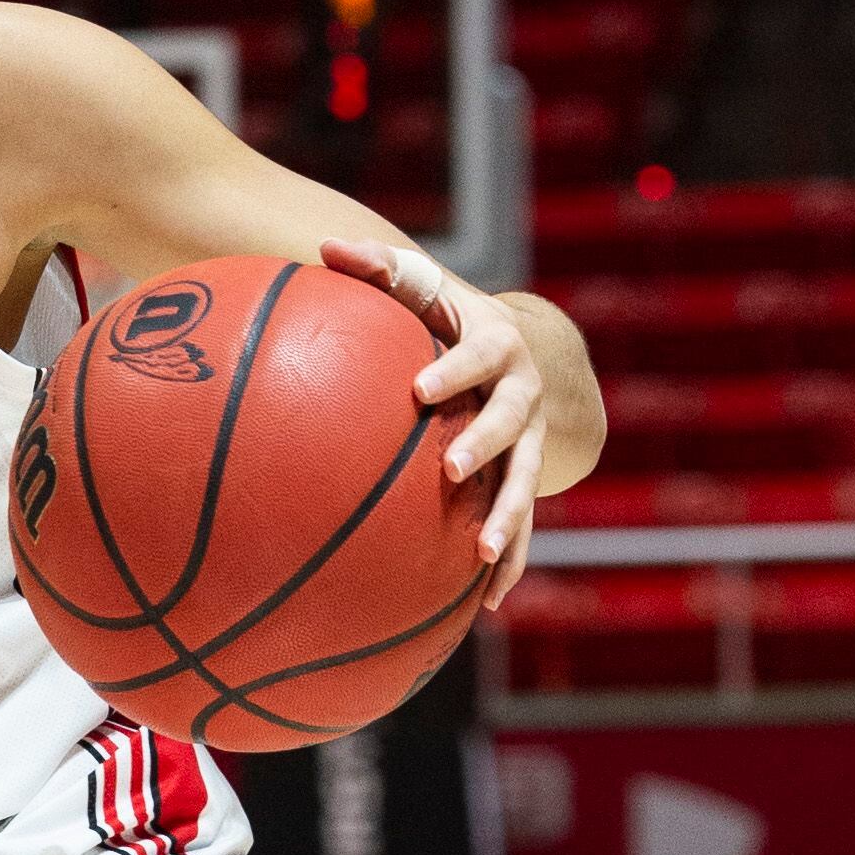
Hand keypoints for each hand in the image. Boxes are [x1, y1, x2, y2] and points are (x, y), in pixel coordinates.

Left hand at [321, 237, 545, 609]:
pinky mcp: (524, 482)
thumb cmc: (449, 317)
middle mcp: (524, 396)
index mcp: (498, 347)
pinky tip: (486, 605)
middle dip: (485, 446)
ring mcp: (530, 443)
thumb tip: (324, 248)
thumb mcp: (421, 288)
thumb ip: (378, 269)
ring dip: (506, 520)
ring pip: (524, 483)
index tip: (420, 388)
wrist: (522, 351)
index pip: (478, 355)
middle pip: (512, 423)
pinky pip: (521, 527)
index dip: (454, 370)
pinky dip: (508, 564)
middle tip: (452, 469)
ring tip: (481, 554)